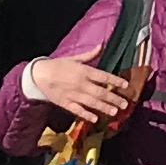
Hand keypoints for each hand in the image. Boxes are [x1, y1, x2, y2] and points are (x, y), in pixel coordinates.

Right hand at [20, 56, 138, 127]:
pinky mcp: (66, 103)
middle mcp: (81, 84)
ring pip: (92, 103)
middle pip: (101, 92)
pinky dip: (87, 115)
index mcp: (84, 71)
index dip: (116, 81)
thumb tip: (101, 45)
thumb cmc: (58, 65)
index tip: (125, 85)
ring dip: (104, 107)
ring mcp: (74, 95)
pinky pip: (78, 110)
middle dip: (114, 98)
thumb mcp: (74, 58)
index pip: (104, 77)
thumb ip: (89, 54)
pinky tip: (95, 119)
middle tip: (125, 103)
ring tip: (115, 112)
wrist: (39, 75)